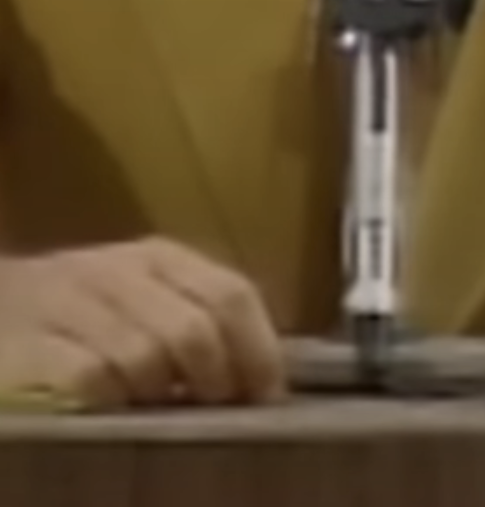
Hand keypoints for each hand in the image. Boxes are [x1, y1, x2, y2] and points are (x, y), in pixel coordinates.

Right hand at [0, 237, 284, 409]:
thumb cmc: (86, 307)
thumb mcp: (145, 294)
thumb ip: (198, 316)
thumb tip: (262, 374)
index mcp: (160, 257)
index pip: (231, 293)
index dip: (258, 349)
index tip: (268, 397)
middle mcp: (120, 272)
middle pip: (194, 329)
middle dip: (213, 380)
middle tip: (212, 411)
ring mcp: (73, 303)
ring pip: (144, 356)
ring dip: (159, 395)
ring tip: (156, 409)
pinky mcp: (31, 343)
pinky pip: (89, 377)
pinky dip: (110, 401)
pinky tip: (112, 410)